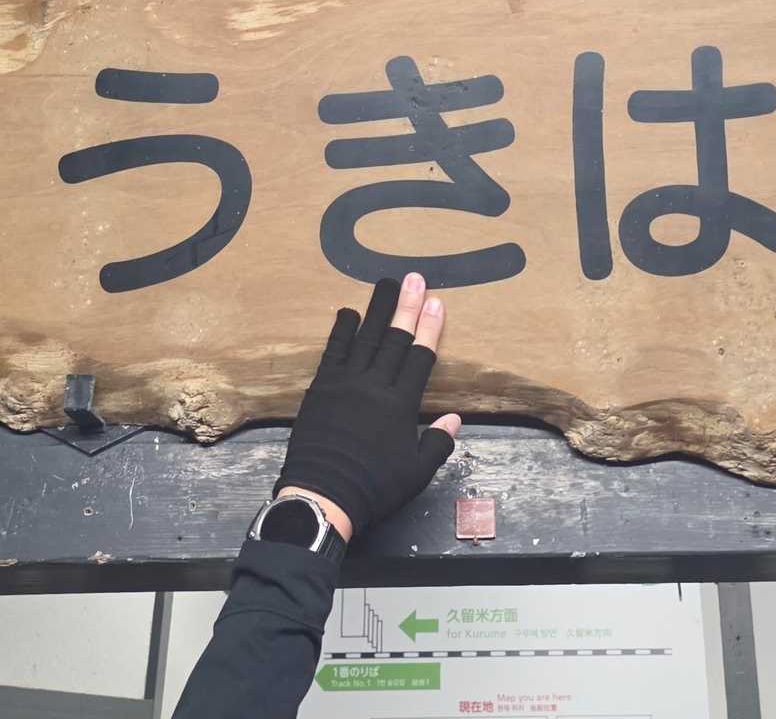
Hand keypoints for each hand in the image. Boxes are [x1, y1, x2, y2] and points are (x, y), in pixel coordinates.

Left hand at [275, 273, 460, 541]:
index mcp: (401, 405)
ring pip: (366, 338)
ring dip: (377, 309)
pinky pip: (334, 352)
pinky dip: (341, 331)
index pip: (420, 357)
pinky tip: (348, 312)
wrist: (323, 496)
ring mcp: (345, 384)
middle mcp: (374, 386)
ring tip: (385, 283)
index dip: (429, 328)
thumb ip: (438, 441)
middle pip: (395, 339)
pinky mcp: (321, 388)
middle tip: (415, 278)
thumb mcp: (417, 472)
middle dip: (407, 306)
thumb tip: (454, 418)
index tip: (436, 302)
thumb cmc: (374, 487)